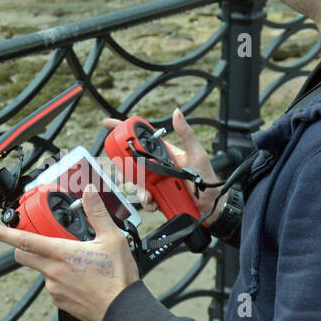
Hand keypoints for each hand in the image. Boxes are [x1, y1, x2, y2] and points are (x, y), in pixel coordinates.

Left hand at [0, 185, 140, 320]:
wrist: (124, 311)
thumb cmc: (118, 278)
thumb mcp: (112, 239)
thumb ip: (96, 213)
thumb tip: (88, 192)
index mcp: (61, 253)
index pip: (24, 240)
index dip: (3, 234)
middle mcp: (52, 271)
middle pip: (24, 255)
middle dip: (25, 246)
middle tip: (41, 242)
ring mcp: (54, 288)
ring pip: (41, 270)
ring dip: (48, 264)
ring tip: (75, 264)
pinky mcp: (59, 301)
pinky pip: (52, 286)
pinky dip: (59, 279)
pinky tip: (79, 279)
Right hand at [104, 107, 221, 221]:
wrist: (212, 207)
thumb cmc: (208, 179)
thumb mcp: (197, 154)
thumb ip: (186, 134)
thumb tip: (177, 113)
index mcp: (163, 152)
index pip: (141, 138)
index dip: (124, 131)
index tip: (108, 125)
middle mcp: (156, 165)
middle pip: (132, 162)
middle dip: (126, 169)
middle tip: (128, 175)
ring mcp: (155, 181)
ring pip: (135, 181)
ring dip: (139, 189)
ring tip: (148, 195)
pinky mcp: (157, 195)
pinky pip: (144, 198)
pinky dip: (146, 202)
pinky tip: (154, 202)